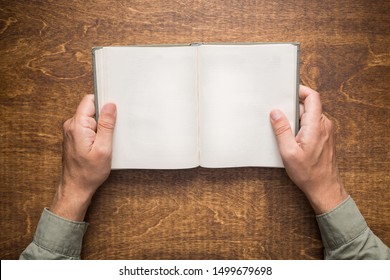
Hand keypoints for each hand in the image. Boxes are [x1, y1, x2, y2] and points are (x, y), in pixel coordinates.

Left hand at [50, 95, 116, 220]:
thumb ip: (107, 125)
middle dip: (104, 117)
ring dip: (101, 126)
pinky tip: (101, 144)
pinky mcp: (74, 136)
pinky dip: (97, 132)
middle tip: (112, 131)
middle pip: (91, 108)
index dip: (103, 102)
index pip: (89, 100)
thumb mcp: (104, 148)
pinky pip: (88, 126)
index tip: (114, 110)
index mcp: (77, 125)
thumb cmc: (89, 172)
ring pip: (90, 118)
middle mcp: (71, 125)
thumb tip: (110, 106)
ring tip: (106, 141)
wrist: (76, 187)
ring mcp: (71, 131)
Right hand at [270, 85, 347, 213]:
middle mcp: (324, 125)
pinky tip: (291, 137)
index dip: (300, 90)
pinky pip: (311, 123)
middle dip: (292, 106)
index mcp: (316, 125)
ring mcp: (326, 130)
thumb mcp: (288, 152)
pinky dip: (300, 125)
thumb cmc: (308, 172)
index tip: (287, 91)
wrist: (324, 187)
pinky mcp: (324, 136)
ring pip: (309, 115)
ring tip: (283, 129)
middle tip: (278, 113)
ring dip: (295, 117)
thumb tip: (275, 112)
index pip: (312, 97)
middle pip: (308, 105)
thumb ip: (281, 130)